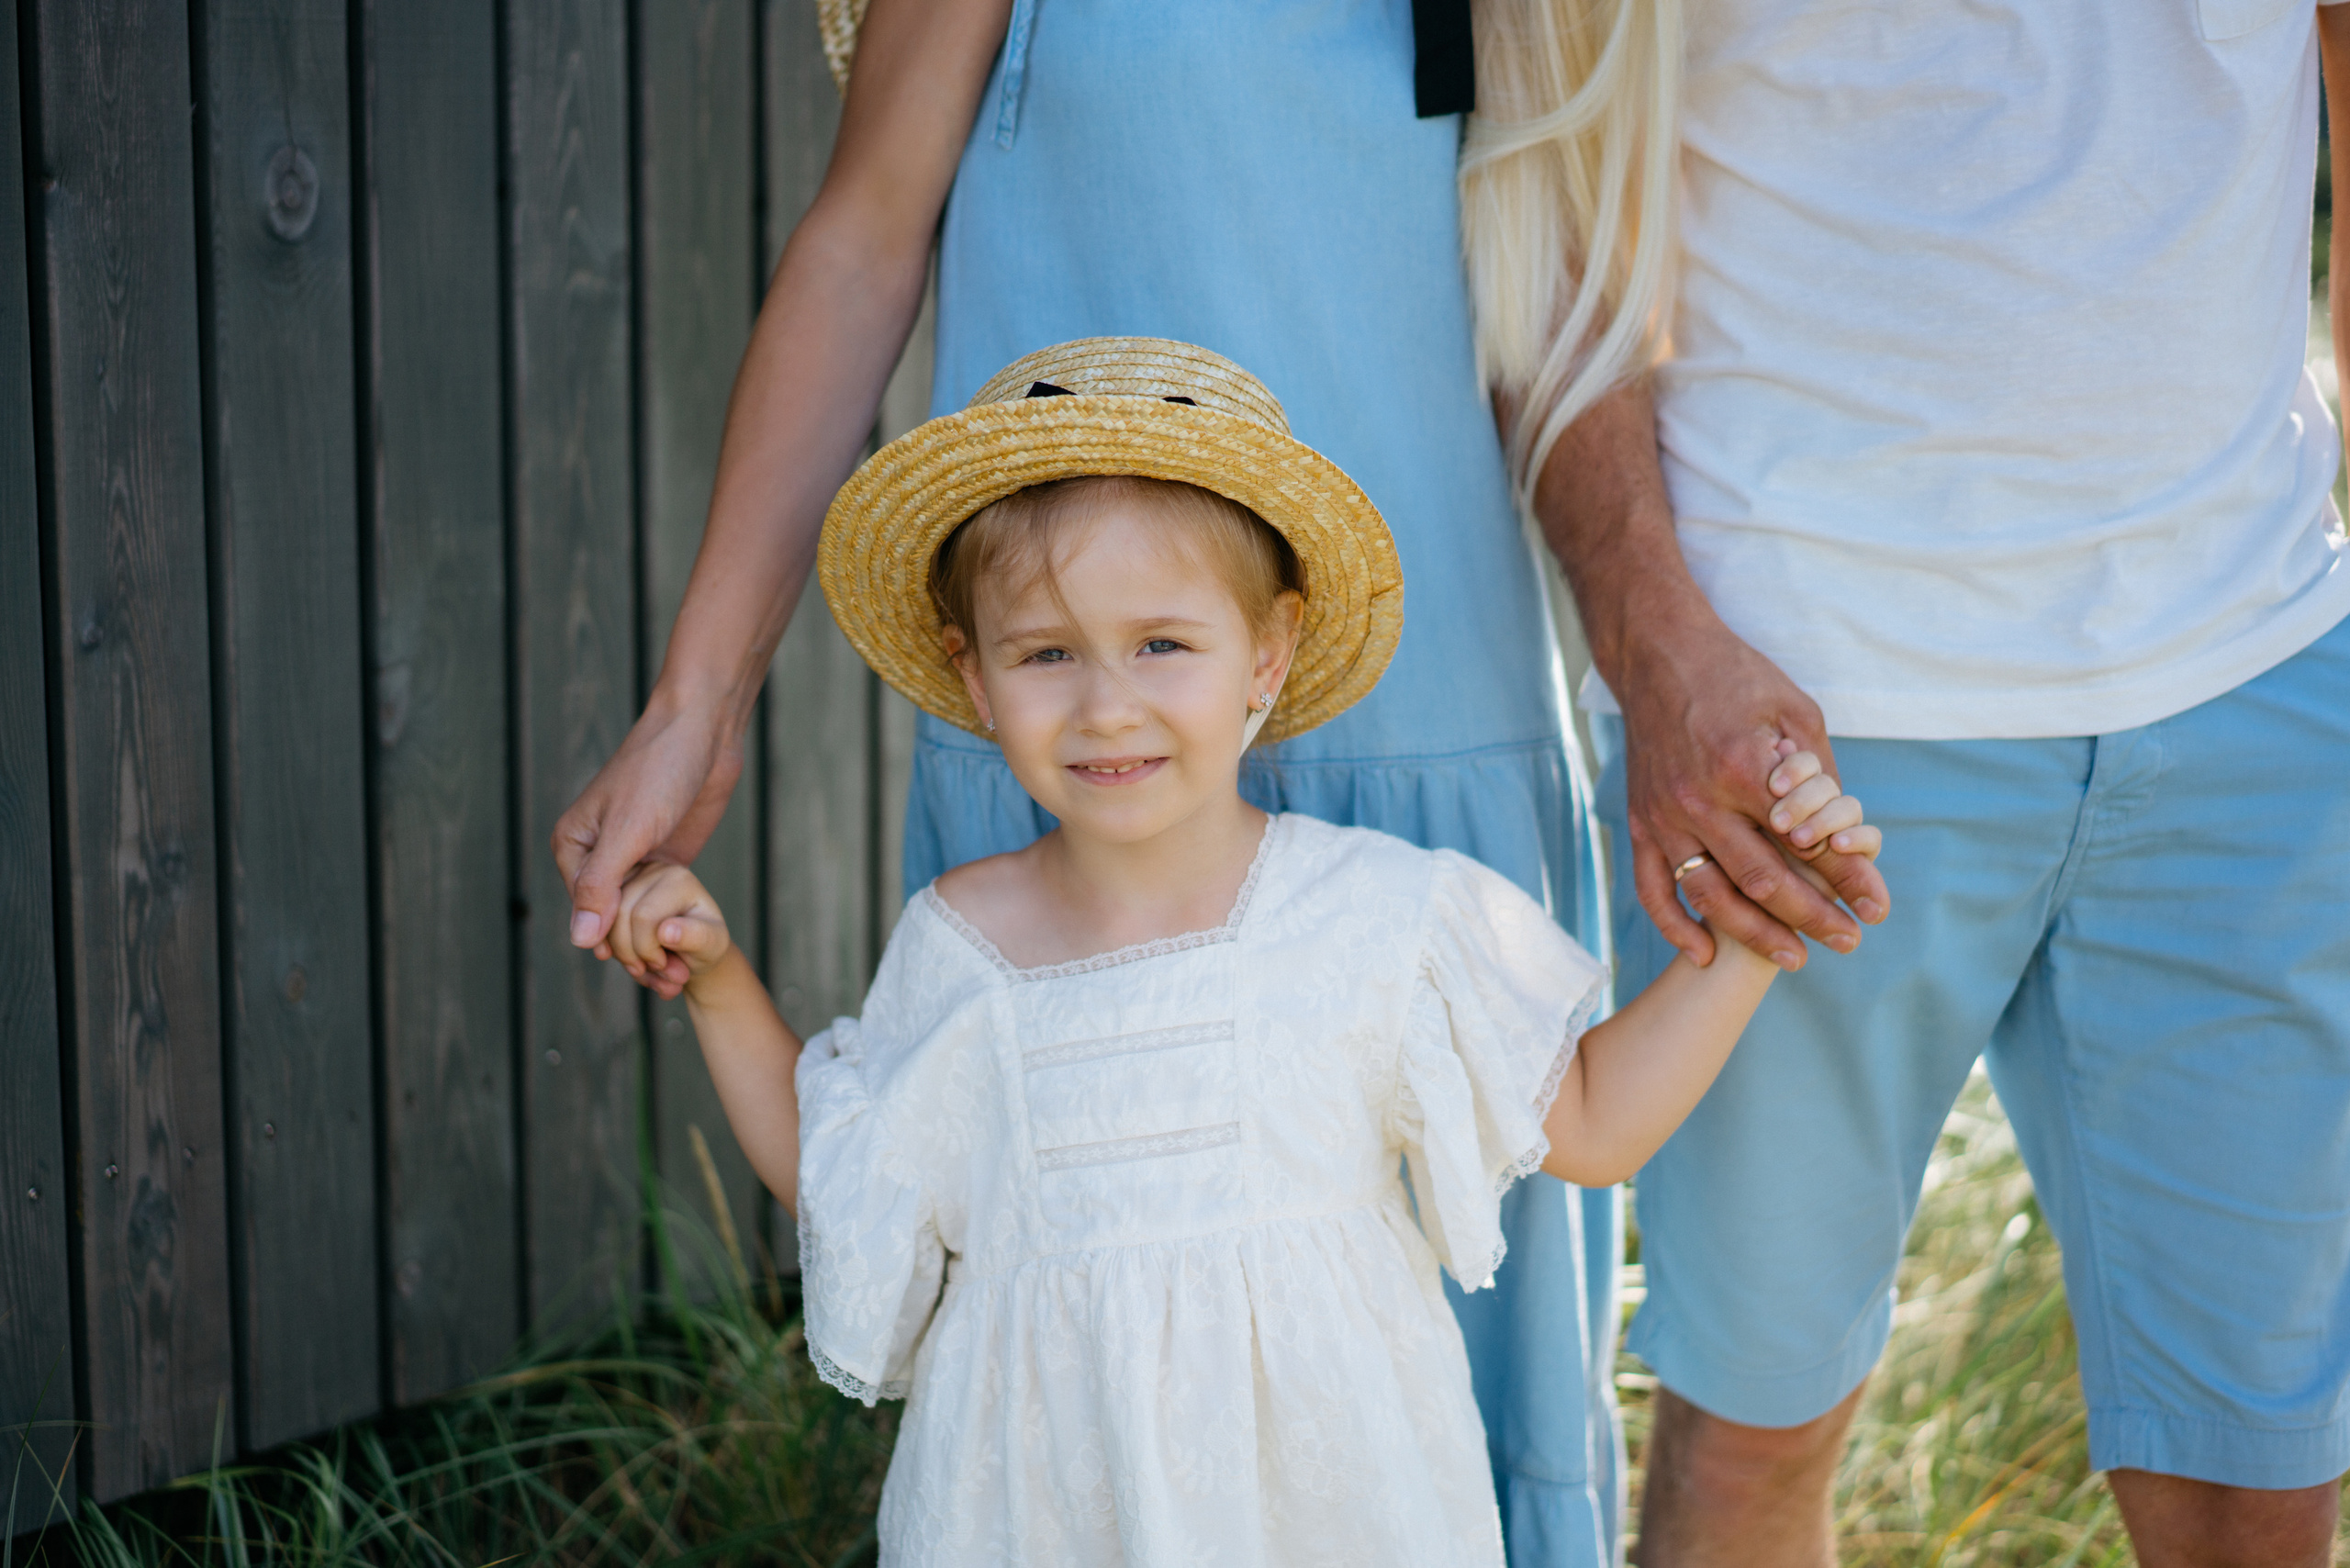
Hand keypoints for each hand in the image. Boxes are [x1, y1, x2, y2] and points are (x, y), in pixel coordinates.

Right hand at [551, 693, 742, 984]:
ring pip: (636, 917)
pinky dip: (670, 928)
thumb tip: (581, 940)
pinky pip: (659, 903)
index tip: (644, 970)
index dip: (615, 944)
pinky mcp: (662, 858)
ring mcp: (631, 858)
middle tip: (667, 984)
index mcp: (573, 846)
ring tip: (679, 980)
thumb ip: (602, 884)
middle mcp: (596, 856)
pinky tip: (686, 955)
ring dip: (655, 947)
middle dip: (636, 953)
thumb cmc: (658, 768)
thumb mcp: (628, 829)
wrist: (702, 730)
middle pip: (610, 920)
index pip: (586, 913)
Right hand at [605, 862, 733, 1001]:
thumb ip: (695, 936)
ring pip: (600, 922)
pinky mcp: (611, 894)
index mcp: (677, 878)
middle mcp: (647, 869)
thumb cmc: (706, 942)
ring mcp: (625, 879)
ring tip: (646, 969)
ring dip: (620, 955)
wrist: (694, 946)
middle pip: (616, 917)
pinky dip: (609, 950)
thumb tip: (665, 932)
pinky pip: (595, 924)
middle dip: (631, 954)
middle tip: (655, 968)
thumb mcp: (713, 943)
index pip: (644, 915)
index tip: (664, 964)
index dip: (647, 949)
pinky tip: (631, 963)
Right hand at [1619, 617, 1890, 970]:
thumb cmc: (1736, 678)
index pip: (1806, 842)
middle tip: (1848, 942)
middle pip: (1763, 880)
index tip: (1877, 907)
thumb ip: (1820, 777)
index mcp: (1743, 767)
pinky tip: (1705, 954)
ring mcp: (1663, 817)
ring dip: (1754, 935)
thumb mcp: (1796, 712)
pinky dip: (1676, 928)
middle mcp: (1699, 799)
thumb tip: (1847, 835)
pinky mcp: (1637, 824)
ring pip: (1710, 896)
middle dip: (1812, 918)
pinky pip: (1653, 890)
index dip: (1847, 878)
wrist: (1657, 654)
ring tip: (1794, 958)